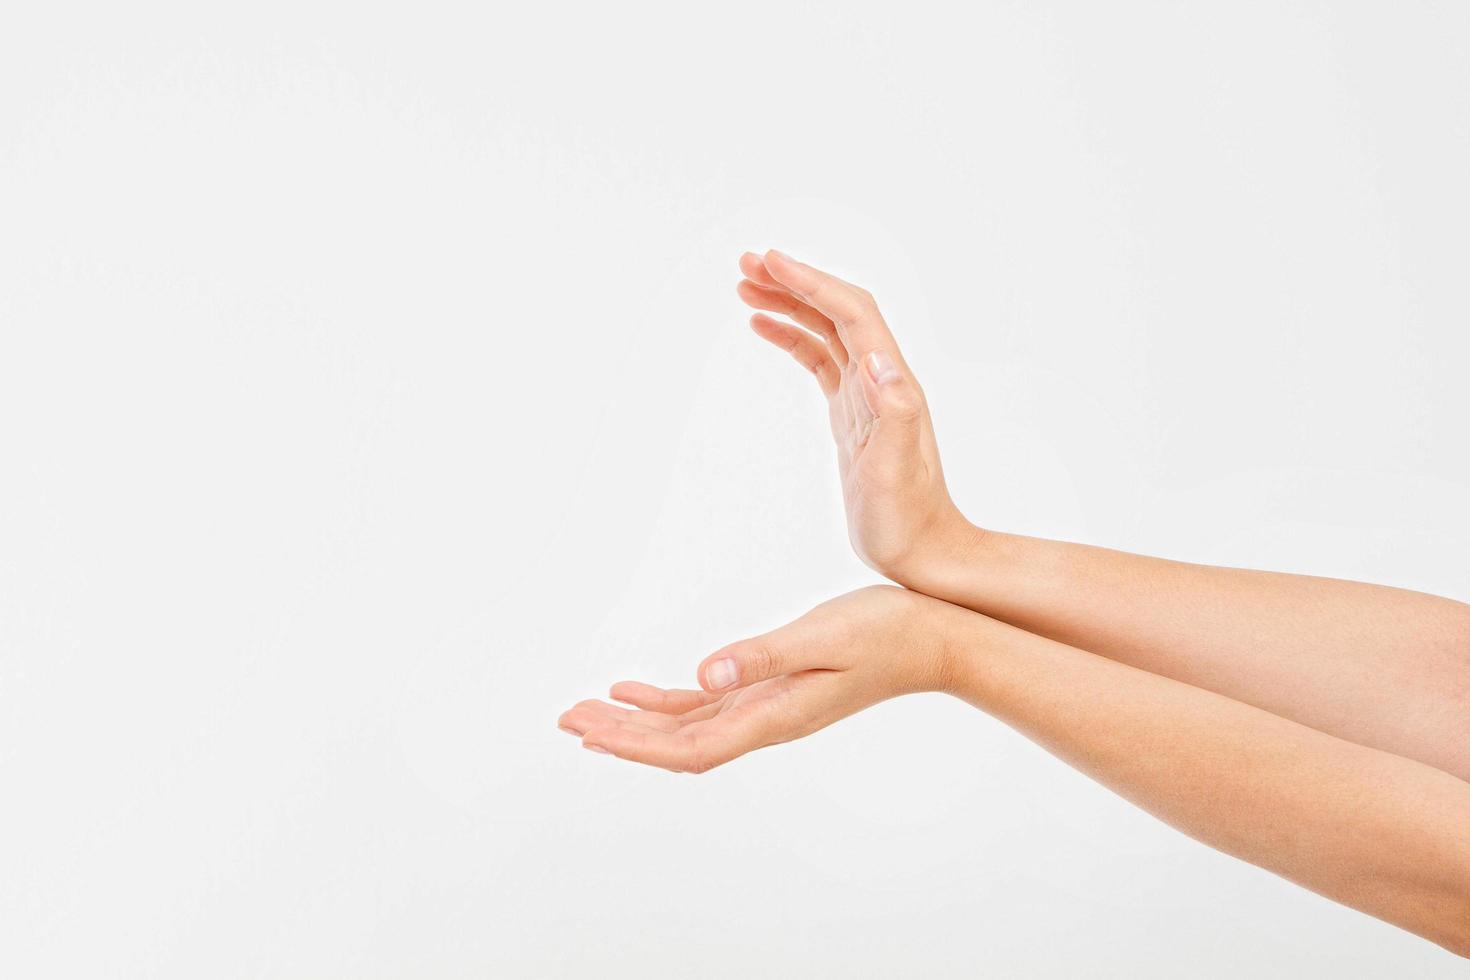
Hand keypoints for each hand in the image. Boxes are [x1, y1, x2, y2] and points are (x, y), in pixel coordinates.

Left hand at [557, 586, 953, 772]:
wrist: (931, 639)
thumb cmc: (885, 634)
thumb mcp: (822, 637)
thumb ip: (763, 657)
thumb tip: (703, 676)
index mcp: (773, 717)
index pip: (689, 747)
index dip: (636, 744)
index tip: (590, 734)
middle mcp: (764, 721)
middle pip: (677, 744)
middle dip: (620, 736)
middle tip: (566, 721)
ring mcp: (767, 708)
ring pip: (686, 728)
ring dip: (634, 722)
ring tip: (585, 712)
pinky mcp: (772, 689)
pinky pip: (707, 706)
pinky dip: (666, 702)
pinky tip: (635, 689)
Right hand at [736, 249, 970, 577]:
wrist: (924, 552)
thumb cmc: (910, 519)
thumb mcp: (898, 470)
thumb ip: (895, 413)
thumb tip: (878, 360)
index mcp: (891, 383)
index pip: (850, 313)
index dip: (811, 283)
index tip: (770, 261)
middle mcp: (881, 380)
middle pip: (835, 311)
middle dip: (793, 282)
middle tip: (745, 263)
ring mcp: (864, 396)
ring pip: (823, 332)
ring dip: (788, 303)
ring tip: (744, 286)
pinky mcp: (850, 416)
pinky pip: (818, 362)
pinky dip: (791, 338)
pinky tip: (763, 327)